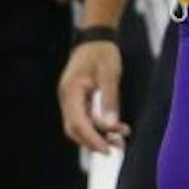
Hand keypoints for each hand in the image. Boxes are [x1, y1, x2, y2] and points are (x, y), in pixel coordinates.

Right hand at [59, 38, 126, 152]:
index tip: (107, 150)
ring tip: (121, 139)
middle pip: (75, 130)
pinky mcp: (79, 100)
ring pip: (81, 127)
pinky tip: (118, 128)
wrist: (96, 38)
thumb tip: (112, 125)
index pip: (78, 123)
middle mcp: (67, 98)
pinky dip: (100, 126)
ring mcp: (71, 100)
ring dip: (99, 135)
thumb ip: (110, 100)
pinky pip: (86, 119)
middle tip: (115, 149)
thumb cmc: (102, 53)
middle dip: (94, 142)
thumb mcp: (110, 74)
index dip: (92, 139)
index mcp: (71, 91)